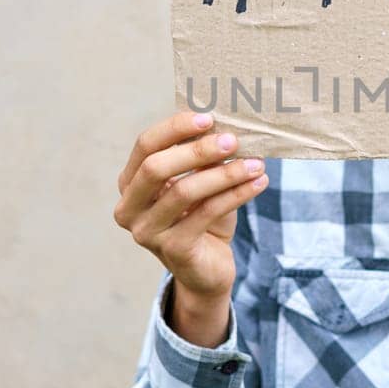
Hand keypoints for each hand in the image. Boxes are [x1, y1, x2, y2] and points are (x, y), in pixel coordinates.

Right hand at [112, 111, 267, 345]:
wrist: (208, 269)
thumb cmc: (201, 217)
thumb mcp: (198, 181)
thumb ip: (201, 157)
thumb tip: (226, 123)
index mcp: (130, 183)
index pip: (145, 146)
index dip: (175, 128)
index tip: (208, 118)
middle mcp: (129, 209)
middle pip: (156, 168)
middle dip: (197, 151)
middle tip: (233, 139)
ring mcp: (147, 232)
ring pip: (185, 191)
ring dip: (225, 173)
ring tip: (256, 163)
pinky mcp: (174, 250)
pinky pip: (207, 213)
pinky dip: (236, 194)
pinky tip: (259, 182)